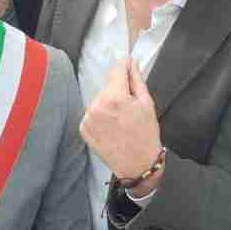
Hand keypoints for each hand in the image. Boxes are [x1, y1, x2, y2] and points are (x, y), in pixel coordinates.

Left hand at [80, 58, 163, 194]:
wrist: (137, 165)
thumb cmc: (145, 135)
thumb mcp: (147, 103)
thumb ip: (136, 80)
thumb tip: (131, 63)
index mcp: (115, 97)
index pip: (116, 69)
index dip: (124, 65)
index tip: (129, 64)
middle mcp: (97, 105)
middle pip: (108, 85)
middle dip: (118, 89)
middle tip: (130, 104)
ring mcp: (88, 117)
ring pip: (100, 98)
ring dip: (109, 102)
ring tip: (121, 118)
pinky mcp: (84, 128)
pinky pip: (93, 112)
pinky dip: (101, 114)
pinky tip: (112, 125)